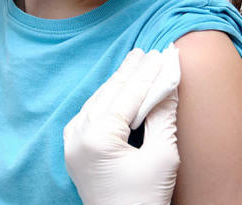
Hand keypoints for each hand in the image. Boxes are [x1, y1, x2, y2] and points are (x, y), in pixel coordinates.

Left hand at [63, 46, 180, 204]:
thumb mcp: (163, 157)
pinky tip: (118, 87)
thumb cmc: (144, 201)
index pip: (129, 94)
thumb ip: (163, 116)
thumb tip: (169, 83)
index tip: (165, 53)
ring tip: (137, 61)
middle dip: (133, 71)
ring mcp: (72, 143)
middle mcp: (78, 135)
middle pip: (111, 92)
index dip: (150, 72)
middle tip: (151, 51)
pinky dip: (107, 98)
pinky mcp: (74, 150)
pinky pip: (90, 113)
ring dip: (119, 82)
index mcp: (97, 137)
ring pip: (98, 100)